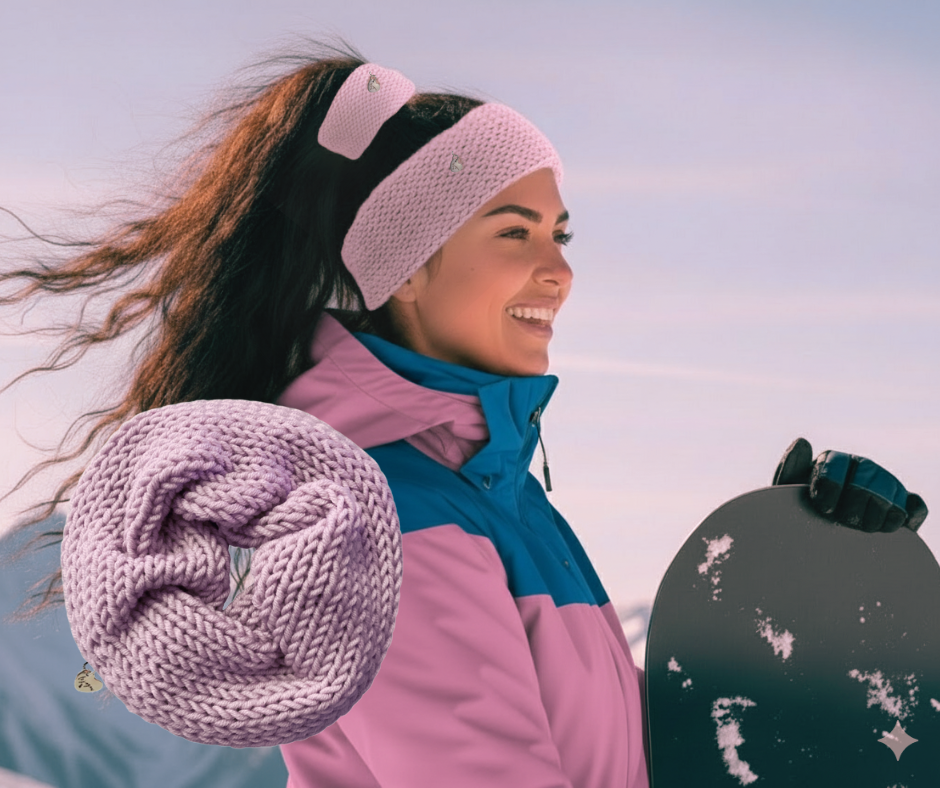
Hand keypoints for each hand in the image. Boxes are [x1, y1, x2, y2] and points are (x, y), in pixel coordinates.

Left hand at [772, 437, 927, 532]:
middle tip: (841, 522)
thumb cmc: (798, 513)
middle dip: (852, 509)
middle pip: (867, 483)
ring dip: (874, 518)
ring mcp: (885, 485)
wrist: (815, 538)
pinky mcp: (904, 505)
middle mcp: (862, 467)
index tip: (823, 508)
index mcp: (833, 461)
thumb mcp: (787, 492)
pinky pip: (915, 507)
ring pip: (890, 497)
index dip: (830, 487)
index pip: (837, 464)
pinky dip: (905, 518)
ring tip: (858, 529)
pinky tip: (888, 528)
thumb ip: (791, 468)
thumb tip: (802, 441)